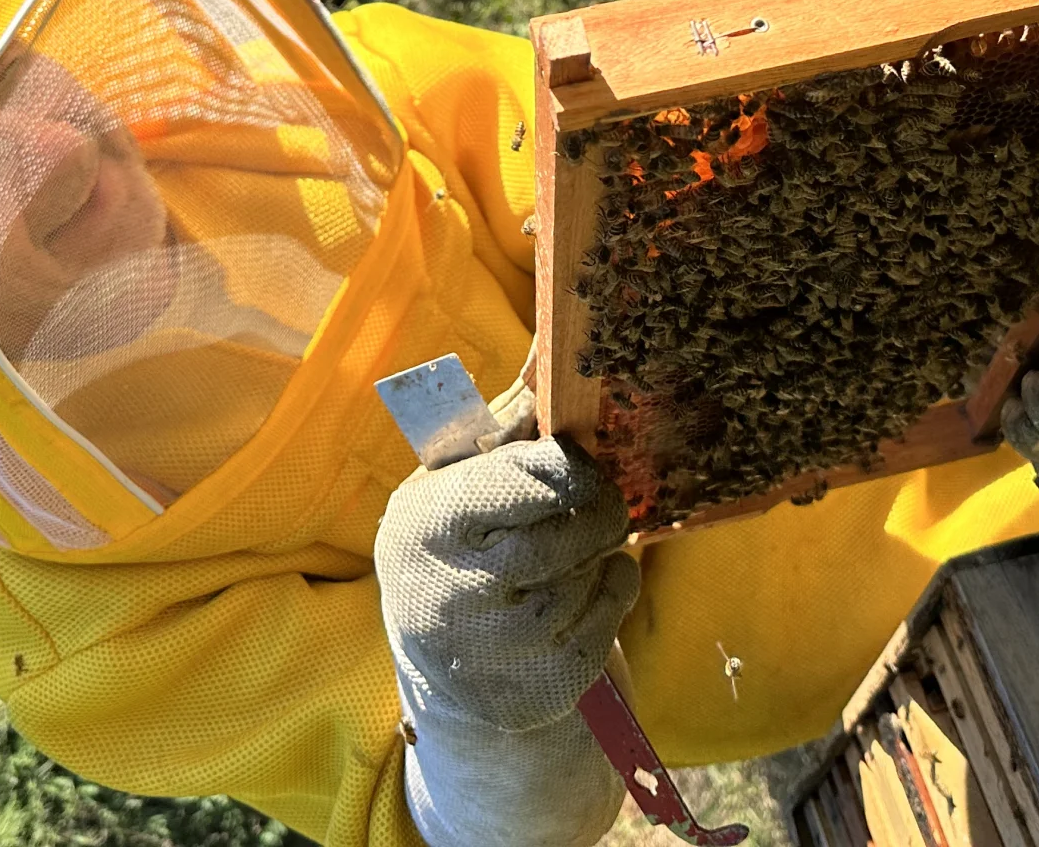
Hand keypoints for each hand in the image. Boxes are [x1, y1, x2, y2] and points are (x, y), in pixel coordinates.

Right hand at [377, 436, 638, 734]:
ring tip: (579, 547)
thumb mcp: (457, 479)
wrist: (446, 665)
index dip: (566, 464)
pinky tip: (589, 586)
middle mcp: (450, 593)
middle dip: (598, 509)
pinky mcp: (530, 693)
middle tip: (600, 501)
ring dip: (602, 553)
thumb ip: (506, 417)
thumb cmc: (459, 544)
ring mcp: (491, 653)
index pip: (524, 477)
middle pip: (566, 532)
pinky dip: (613, 595)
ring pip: (589, 578)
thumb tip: (551, 344)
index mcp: (426, 522)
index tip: (572, 462)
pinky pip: (605, 625)